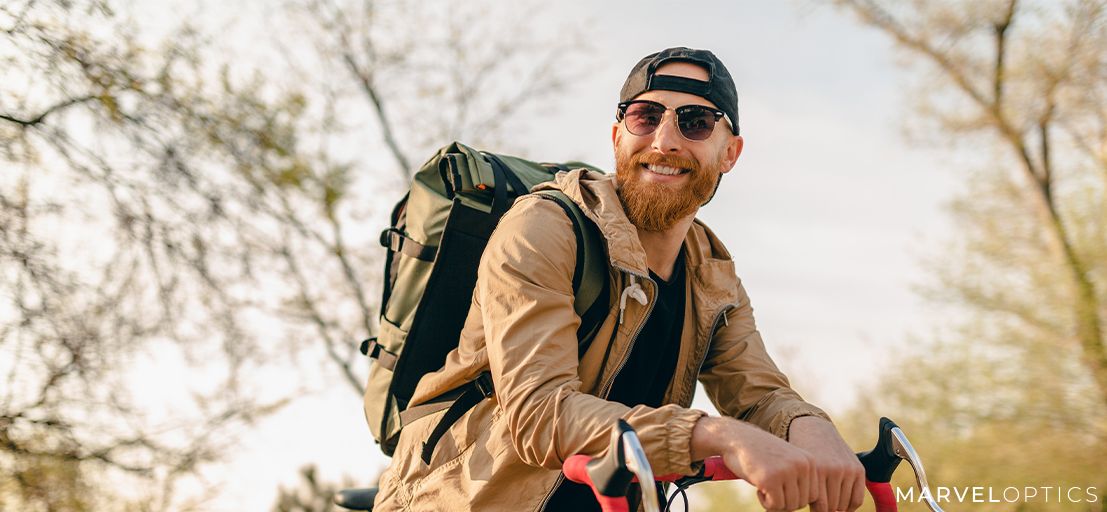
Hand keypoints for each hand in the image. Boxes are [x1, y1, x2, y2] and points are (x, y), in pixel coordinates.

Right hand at [692, 416, 817, 510]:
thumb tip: (801, 506)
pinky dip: (765, 502)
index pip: (813, 495)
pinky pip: (774, 506)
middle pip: (802, 502)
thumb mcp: (786, 463)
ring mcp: (786, 471)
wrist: (735, 438)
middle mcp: (801, 465)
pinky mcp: (770, 479)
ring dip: (775, 502)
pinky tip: (758, 487)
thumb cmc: (760, 454)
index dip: (795, 497)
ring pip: (790, 506)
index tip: (781, 487)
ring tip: (764, 486)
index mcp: (808, 461)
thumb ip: (798, 481)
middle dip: (785, 501)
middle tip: (771, 488)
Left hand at [787, 416, 865, 511]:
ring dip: (836, 507)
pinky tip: (841, 503)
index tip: (812, 509)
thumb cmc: (803, 455)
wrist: (815, 430)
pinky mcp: (859, 469)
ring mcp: (848, 469)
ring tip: (828, 502)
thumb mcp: (802, 471)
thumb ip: (808, 492)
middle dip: (825, 509)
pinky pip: (857, 499)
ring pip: (844, 505)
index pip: (820, 507)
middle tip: (820, 504)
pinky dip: (850, 506)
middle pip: (833, 506)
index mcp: (817, 470)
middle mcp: (834, 469)